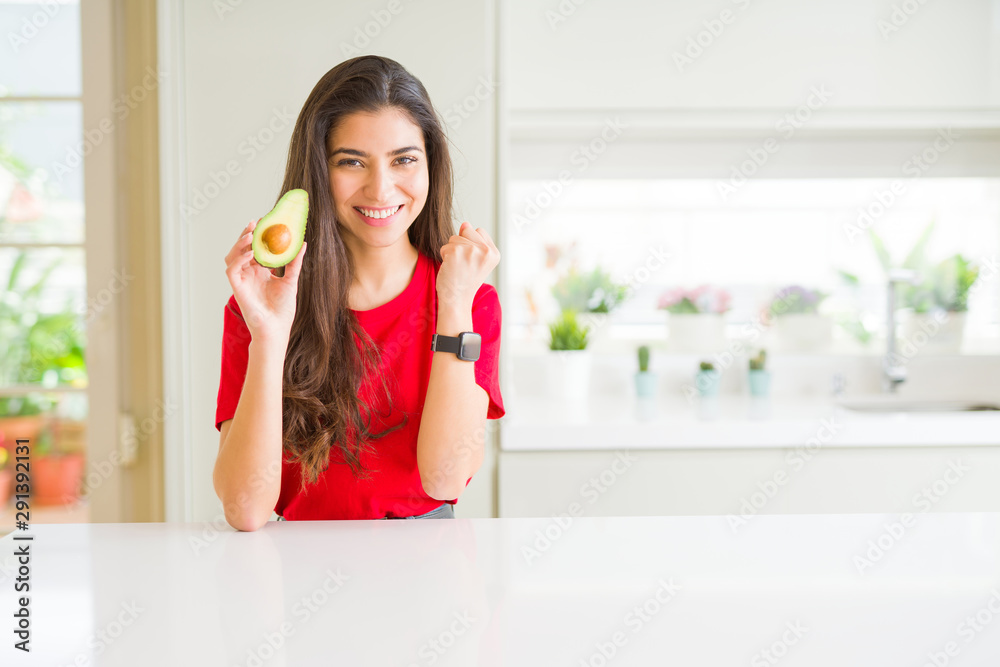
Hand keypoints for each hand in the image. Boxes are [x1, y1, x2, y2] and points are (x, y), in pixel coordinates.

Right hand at [224, 218, 306, 341]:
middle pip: (241, 249)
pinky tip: (251, 253)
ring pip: (233, 256)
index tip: (265, 222)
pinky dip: (239, 259)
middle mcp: (249, 274)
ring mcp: (242, 280)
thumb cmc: (283, 309)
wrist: (277, 328)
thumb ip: (294, 262)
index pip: (255, 248)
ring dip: (239, 244)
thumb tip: (303, 243)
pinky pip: (232, 269)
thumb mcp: (291, 280)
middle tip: (255, 223)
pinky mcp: (237, 288)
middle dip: (246, 235)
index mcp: (260, 271)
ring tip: (250, 235)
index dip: (257, 235)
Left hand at [437, 222, 499, 310]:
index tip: (472, 262)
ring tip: (457, 267)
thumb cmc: (465, 281)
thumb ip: (472, 240)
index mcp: (494, 253)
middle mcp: (486, 251)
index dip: (471, 243)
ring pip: (454, 237)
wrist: (457, 301)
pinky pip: (445, 246)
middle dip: (461, 244)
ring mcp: (471, 251)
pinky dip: (444, 257)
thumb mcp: (475, 259)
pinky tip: (451, 269)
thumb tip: (465, 223)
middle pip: (467, 230)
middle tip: (464, 265)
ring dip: (452, 251)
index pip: (479, 231)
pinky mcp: (456, 252)